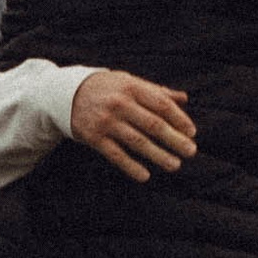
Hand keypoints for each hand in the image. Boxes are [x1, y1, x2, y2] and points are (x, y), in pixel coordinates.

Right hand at [68, 67, 197, 179]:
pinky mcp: (93, 137)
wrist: (66, 94)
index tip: (192, 132)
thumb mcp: (128, 82)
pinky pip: (116, 155)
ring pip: (137, 142)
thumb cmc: (105, 88)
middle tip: (191, 151)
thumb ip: (156, 91)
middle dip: (174, 140)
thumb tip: (183, 99)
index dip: (179, 119)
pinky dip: (130, 166)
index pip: (161, 104)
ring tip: (175, 165)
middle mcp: (120, 104)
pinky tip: (145, 175)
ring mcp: (106, 122)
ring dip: (158, 155)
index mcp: (132, 87)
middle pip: (153, 125)